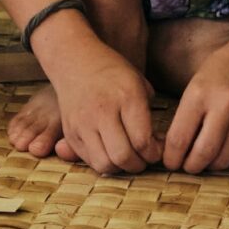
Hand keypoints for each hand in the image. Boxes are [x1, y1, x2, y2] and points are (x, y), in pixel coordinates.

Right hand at [36, 27, 161, 175]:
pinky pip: (89, 160)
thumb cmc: (112, 72)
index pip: (143, 141)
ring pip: (104, 164)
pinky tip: (110, 151)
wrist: (73, 60)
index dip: (154, 154)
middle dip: (139, 165)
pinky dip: (103, 162)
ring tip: (127, 157)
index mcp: (126, 97)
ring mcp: (83, 123)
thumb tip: (157, 146)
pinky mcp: (70, 132)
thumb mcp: (139, 83)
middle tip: (143, 158)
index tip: (156, 150)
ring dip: (120, 168)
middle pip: (123, 157)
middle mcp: (102, 111)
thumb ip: (149, 115)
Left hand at [163, 34, 228, 173]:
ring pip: (223, 160)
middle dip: (190, 167)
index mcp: (200, 94)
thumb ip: (185, 115)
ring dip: (209, 166)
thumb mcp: (195, 84)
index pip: (179, 138)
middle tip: (185, 166)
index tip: (169, 161)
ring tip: (203, 159)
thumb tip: (172, 149)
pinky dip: (228, 159)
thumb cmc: (221, 69)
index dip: (171, 157)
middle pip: (202, 155)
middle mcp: (224, 107)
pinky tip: (221, 151)